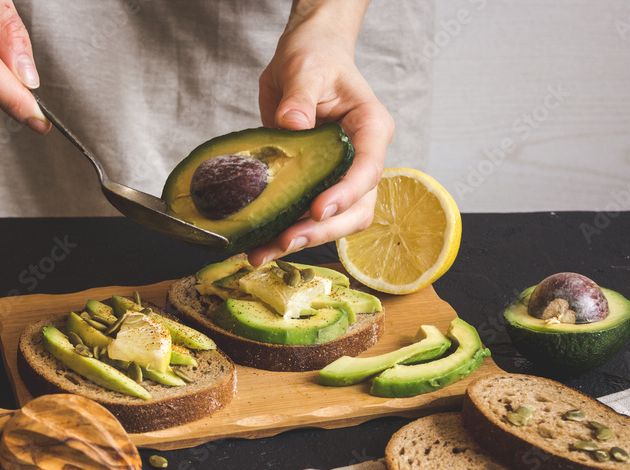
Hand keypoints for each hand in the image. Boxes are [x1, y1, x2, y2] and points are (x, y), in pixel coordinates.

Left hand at [247, 0, 392, 265]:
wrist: (305, 59)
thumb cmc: (314, 57)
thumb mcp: (306, 67)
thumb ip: (300, 96)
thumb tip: (292, 122)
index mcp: (370, 129)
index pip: (368, 169)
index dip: (346, 194)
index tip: (317, 209)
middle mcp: (362, 158)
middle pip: (357, 208)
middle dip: (322, 230)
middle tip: (285, 240)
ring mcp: (340, 175)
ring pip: (335, 221)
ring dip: (302, 240)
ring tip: (261, 253)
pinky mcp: (316, 184)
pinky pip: (307, 216)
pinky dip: (285, 232)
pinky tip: (258, 244)